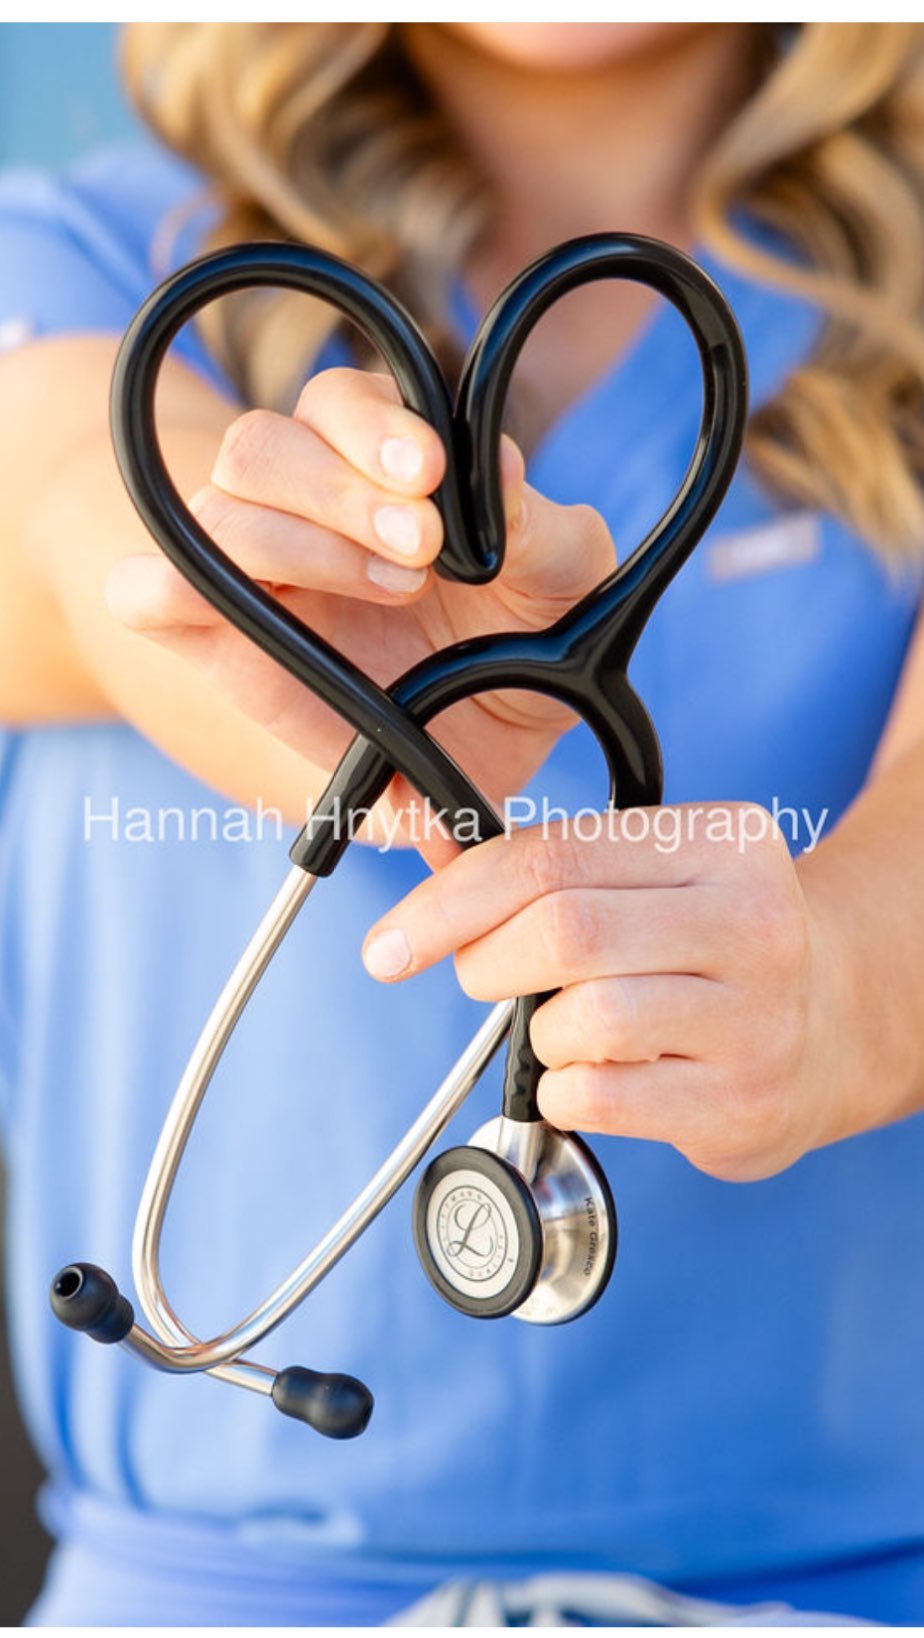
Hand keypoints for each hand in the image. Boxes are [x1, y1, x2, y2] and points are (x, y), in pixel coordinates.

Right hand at [105, 367, 613, 816]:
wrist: (483, 751)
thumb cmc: (518, 649)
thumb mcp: (566, 588)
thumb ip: (548, 530)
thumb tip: (502, 472)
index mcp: (375, 465)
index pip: (341, 404)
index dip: (378, 427)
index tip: (433, 474)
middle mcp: (300, 505)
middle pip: (264, 444)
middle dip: (342, 488)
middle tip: (420, 549)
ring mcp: (248, 572)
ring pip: (215, 507)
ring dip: (299, 543)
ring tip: (393, 590)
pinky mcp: (211, 640)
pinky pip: (144, 592)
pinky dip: (168, 588)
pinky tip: (249, 619)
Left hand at [360, 804, 854, 1181]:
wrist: (831, 1027)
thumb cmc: (708, 947)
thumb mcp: (651, 878)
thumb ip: (548, 868)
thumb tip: (427, 850)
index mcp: (722, 842)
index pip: (551, 857)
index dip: (450, 901)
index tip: (393, 941)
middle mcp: (753, 920)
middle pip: (563, 931)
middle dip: (486, 963)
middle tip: (482, 978)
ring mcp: (757, 1016)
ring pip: (582, 1018)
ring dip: (539, 1033)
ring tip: (566, 1030)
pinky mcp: (743, 1100)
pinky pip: (598, 1096)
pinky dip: (562, 1091)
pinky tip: (592, 1077)